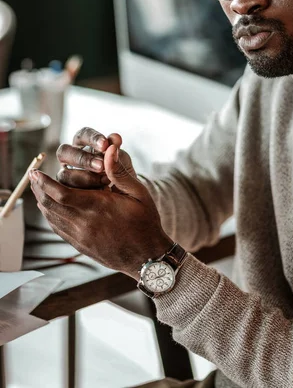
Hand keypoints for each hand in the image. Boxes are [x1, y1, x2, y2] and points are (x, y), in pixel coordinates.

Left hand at [29, 144, 172, 278]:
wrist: (146, 257)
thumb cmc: (145, 222)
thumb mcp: (139, 193)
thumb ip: (120, 171)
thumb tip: (109, 149)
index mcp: (98, 207)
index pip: (61, 194)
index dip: (45, 182)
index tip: (36, 171)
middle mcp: (84, 223)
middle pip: (50, 205)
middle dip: (38, 188)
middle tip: (32, 175)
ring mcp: (80, 236)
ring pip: (51, 217)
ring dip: (42, 201)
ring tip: (37, 188)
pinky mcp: (80, 245)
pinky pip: (57, 228)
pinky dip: (50, 215)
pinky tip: (50, 207)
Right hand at [56, 127, 134, 189]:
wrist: (123, 193)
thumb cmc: (120, 172)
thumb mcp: (122, 161)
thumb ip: (117, 151)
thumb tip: (116, 138)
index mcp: (84, 144)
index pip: (82, 135)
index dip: (91, 138)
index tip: (105, 145)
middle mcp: (71, 158)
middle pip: (64, 152)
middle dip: (82, 159)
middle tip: (101, 166)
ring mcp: (67, 176)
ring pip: (63, 175)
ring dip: (84, 178)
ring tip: (106, 181)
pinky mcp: (67, 193)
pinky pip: (66, 193)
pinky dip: (84, 193)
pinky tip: (101, 192)